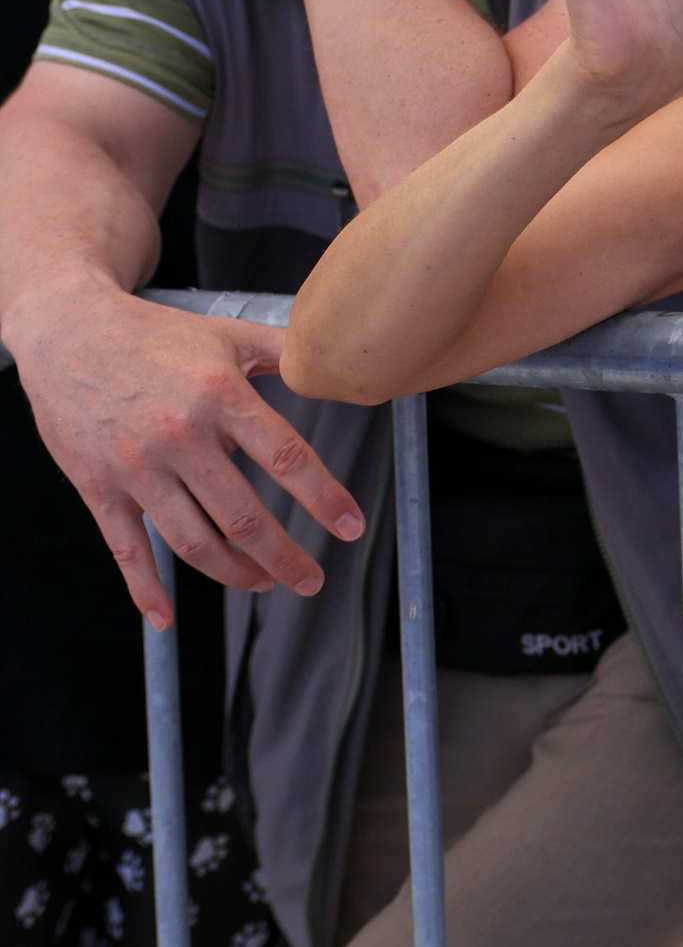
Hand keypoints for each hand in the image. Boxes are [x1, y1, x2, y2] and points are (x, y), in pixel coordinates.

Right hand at [9, 286, 365, 625]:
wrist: (67, 329)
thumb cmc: (155, 333)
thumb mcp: (226, 333)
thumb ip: (285, 351)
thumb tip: (338, 364)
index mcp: (220, 395)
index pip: (285, 457)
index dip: (324, 498)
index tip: (350, 528)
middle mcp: (180, 435)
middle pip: (244, 515)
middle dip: (285, 557)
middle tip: (312, 580)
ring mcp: (137, 466)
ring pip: (194, 541)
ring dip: (236, 573)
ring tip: (264, 582)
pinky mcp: (98, 486)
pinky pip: (125, 548)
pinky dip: (145, 588)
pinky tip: (166, 617)